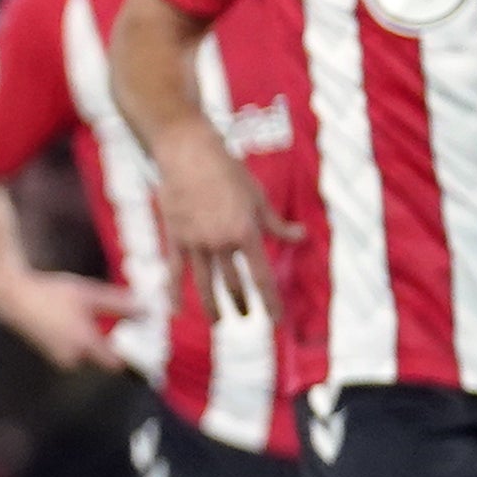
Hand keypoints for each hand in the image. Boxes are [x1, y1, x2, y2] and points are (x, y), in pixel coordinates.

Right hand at [0, 270, 144, 370]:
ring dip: (100, 343)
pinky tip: (84, 323)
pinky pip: (77, 352)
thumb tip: (146, 310)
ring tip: (110, 325)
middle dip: (117, 347)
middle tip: (131, 329)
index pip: (118, 364)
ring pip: (90, 355)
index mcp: (86, 345)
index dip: (133, 357)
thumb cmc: (53, 294)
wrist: (14, 298)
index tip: (144, 345)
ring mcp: (61, 358)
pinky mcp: (52, 354)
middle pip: (105, 361)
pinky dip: (84, 341)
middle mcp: (74, 358)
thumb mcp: (90, 294)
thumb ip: (120, 304)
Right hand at [151, 127, 297, 323]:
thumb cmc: (227, 171)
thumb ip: (277, 224)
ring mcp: (196, 242)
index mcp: (246, 232)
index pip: (261, 276)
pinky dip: (175, 294)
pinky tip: (178, 313)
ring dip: (213, 306)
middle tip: (245, 316)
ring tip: (218, 323)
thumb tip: (301, 237)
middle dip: (241, 302)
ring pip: (205, 284)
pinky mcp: (176, 238)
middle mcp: (221, 242)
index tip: (276, 321)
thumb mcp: (258, 196)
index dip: (270, 302)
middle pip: (233, 283)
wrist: (188, 153)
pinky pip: (176, 272)